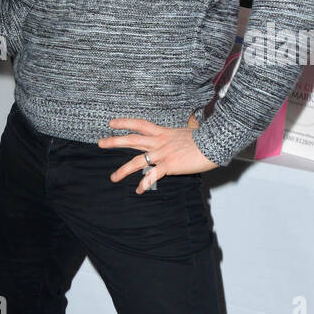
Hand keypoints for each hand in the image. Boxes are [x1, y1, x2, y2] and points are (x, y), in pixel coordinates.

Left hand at [98, 115, 217, 193]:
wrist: (214, 144)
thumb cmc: (204, 138)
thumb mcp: (190, 130)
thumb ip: (183, 130)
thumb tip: (187, 125)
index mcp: (163, 132)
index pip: (140, 124)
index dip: (125, 122)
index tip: (111, 123)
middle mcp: (159, 142)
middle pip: (132, 140)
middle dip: (114, 141)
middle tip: (100, 143)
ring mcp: (162, 154)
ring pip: (137, 162)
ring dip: (123, 170)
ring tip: (113, 178)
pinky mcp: (169, 166)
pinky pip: (152, 176)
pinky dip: (144, 184)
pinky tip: (138, 190)